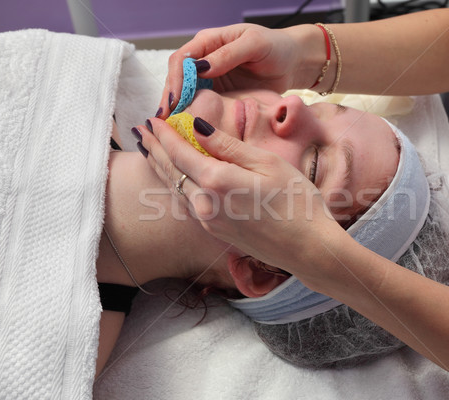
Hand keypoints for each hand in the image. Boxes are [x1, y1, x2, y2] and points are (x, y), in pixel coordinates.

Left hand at [137, 117, 342, 278]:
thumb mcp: (267, 164)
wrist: (308, 249)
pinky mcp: (215, 231)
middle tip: (141, 131)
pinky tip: (174, 178)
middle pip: (171, 171)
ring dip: (160, 166)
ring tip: (149, 150)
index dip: (164, 134)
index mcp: (218, 182)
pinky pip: (186, 203)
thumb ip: (229, 146)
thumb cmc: (296, 202)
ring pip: (175, 188)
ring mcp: (208, 221)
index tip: (154, 118)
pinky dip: (174, 184)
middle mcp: (205, 204)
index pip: (180, 152)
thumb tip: (198, 128)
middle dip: (154, 148)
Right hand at [157, 23, 317, 118]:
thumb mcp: (254, 45)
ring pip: (185, 94)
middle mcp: (204, 60)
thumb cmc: (276, 47)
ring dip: (176, 110)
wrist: (292, 63)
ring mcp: (210, 79)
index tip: (174, 101)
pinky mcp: (219, 94)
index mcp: (209, 42)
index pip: (182, 59)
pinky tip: (187, 130)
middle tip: (164, 122)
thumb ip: (228, 54)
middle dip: (169, 99)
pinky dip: (192, 116)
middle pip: (177, 78)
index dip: (175, 80)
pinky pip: (201, 105)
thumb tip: (201, 68)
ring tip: (170, 130)